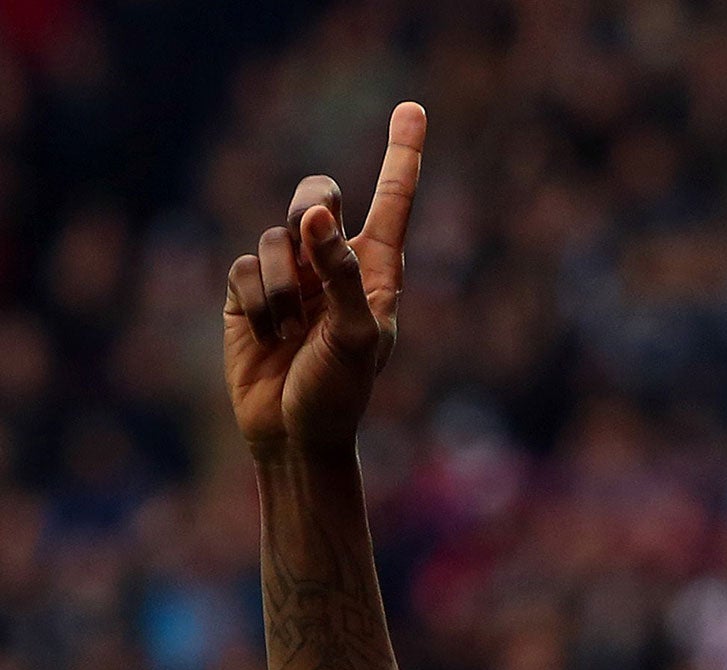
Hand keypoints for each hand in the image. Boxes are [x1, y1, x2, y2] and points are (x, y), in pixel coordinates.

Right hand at [223, 103, 424, 453]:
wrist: (293, 436)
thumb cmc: (340, 394)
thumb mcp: (354, 337)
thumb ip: (339, 273)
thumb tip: (316, 216)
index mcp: (378, 272)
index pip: (393, 203)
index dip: (402, 155)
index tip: (413, 107)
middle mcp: (334, 265)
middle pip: (319, 195)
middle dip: (311, 208)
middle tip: (311, 234)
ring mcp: (291, 276)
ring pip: (275, 237)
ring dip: (282, 289)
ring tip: (292, 334)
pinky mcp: (248, 293)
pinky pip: (243, 267)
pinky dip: (255, 304)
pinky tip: (266, 338)